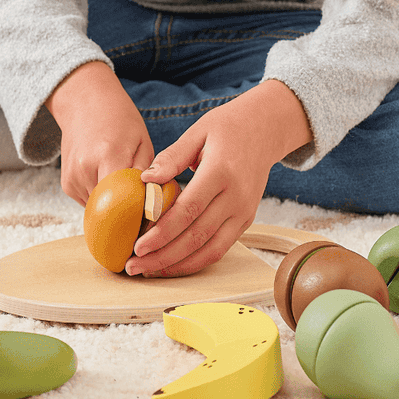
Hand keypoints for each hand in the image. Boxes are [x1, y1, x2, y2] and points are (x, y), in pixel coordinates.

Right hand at [45, 61, 154, 206]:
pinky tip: (106, 177)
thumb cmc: (120, 120)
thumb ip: (147, 175)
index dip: (138, 211)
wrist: (85, 103)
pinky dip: (102, 197)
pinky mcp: (67, 185)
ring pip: (100, 209)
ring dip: (114, 203)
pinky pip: (90, 202)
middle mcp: (85, 170)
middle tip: (141, 199)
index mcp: (108, 156)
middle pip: (111, 209)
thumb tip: (152, 205)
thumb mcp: (143, 142)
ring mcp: (73, 179)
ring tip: (121, 180)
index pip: (122, 200)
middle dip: (128, 210)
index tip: (150, 214)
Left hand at [126, 80, 311, 277]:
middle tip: (133, 266)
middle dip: (163, 256)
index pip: (188, 210)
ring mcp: (244, 211)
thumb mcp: (198, 132)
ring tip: (149, 270)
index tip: (137, 246)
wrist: (265, 129)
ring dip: (178, 265)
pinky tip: (173, 263)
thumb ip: (172, 157)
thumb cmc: (227, 128)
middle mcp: (237, 197)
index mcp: (221, 172)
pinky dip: (196, 261)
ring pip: (210, 250)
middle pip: (197, 236)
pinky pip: (220, 248)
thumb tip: (145, 180)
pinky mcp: (246, 220)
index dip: (162, 232)